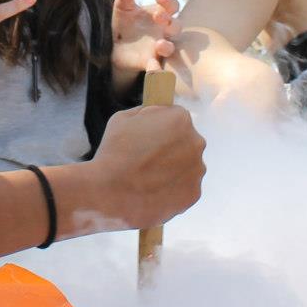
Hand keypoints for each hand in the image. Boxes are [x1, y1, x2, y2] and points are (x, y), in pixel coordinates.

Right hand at [64, 105, 205, 232]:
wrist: (109, 192)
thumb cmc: (113, 152)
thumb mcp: (124, 118)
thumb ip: (146, 112)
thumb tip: (154, 114)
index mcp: (180, 119)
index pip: (176, 118)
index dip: (160, 128)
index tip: (147, 138)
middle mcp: (196, 142)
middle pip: (186, 142)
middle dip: (170, 149)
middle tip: (147, 159)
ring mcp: (197, 170)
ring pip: (187, 167)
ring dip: (172, 170)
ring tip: (148, 178)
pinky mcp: (193, 194)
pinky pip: (185, 188)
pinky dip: (172, 190)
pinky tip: (153, 191)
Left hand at [111, 0, 178, 82]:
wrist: (117, 47)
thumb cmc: (125, 24)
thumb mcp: (122, 9)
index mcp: (160, 14)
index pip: (172, 6)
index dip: (168, 1)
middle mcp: (164, 31)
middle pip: (176, 26)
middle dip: (169, 21)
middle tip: (157, 16)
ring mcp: (159, 47)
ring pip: (171, 47)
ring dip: (167, 46)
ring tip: (159, 44)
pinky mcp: (151, 62)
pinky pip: (158, 67)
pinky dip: (157, 70)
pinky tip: (151, 68)